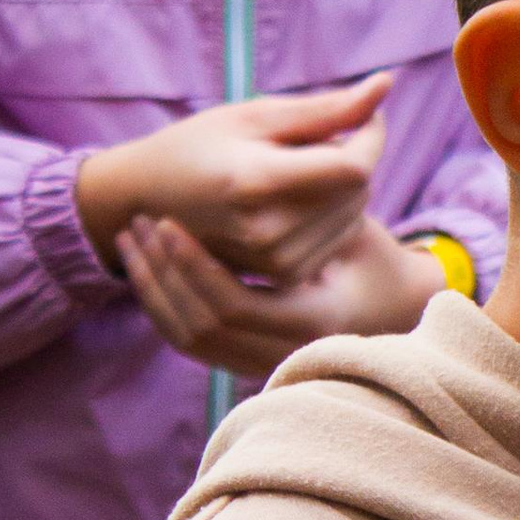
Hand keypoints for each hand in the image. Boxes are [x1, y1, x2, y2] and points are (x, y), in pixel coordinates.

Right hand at [75, 77, 393, 287]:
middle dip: (352, 157)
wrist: (149, 200)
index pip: (353, 166)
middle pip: (359, 190)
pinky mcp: (283, 277)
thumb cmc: (199, 145)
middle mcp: (269, 230)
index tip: (364, 113)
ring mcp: (275, 261)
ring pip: (355, 214)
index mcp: (257, 182)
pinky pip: (340, 237)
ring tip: (298, 170)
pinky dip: (333, 213)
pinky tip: (299, 200)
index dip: (371, 135)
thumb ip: (324, 108)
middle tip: (314, 139)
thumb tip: (388, 83)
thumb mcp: (255, 116)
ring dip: (344, 186)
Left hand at [118, 213, 444, 381]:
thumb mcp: (357, 229)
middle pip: (201, 326)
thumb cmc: (374, 260)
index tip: (168, 222)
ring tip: (132, 239)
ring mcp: (263, 364)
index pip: (235, 305)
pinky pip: (189, 341)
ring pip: (188, 338)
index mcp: (314, 322)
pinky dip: (160, 305)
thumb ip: (327, 201)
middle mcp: (286, 354)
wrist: (386, 308)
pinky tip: (143, 264)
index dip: (195, 266)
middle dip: (162, 275)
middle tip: (139, 224)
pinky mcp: (243, 362)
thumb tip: (311, 155)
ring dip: (152, 289)